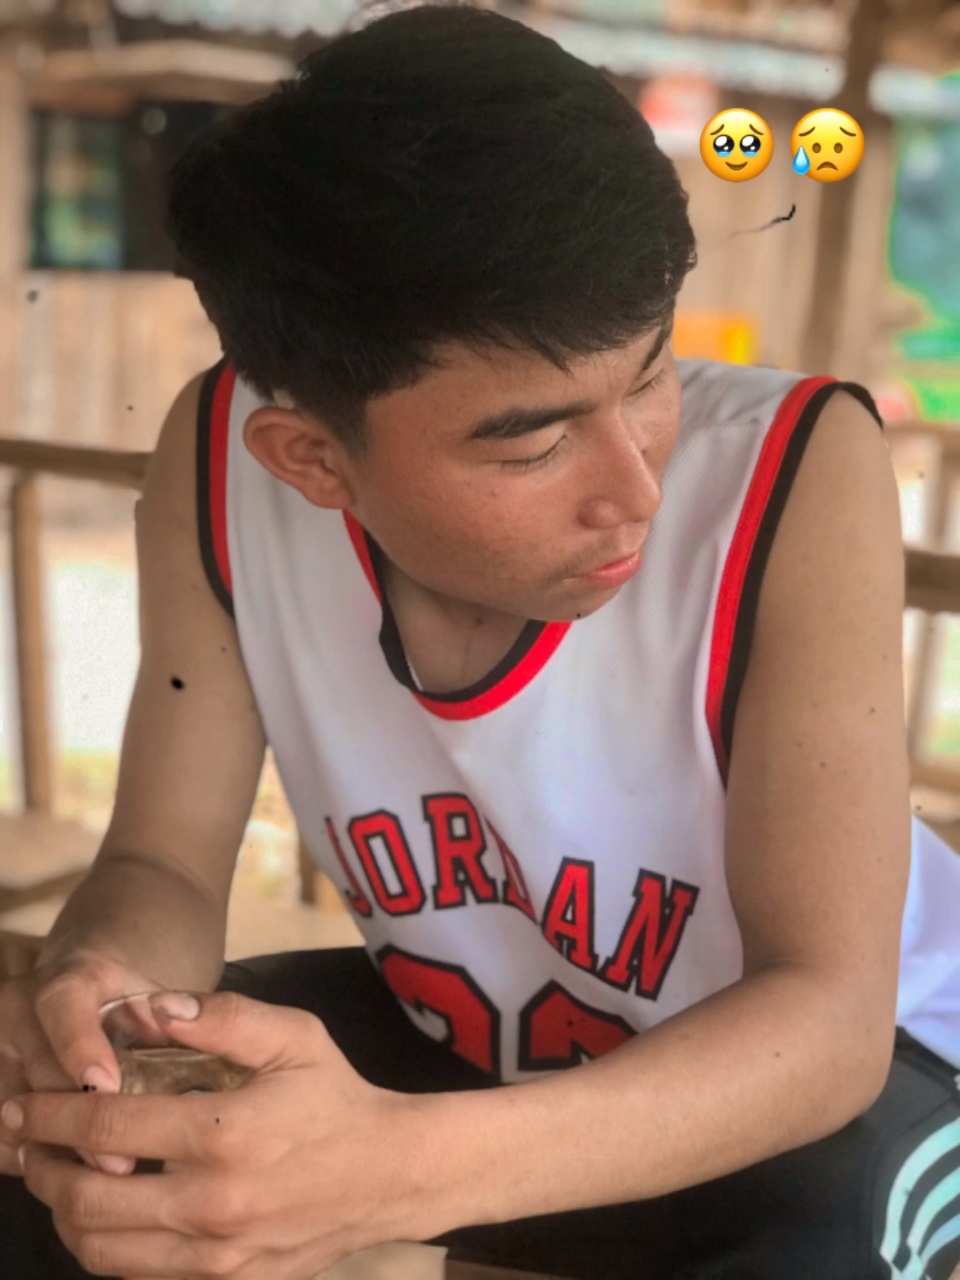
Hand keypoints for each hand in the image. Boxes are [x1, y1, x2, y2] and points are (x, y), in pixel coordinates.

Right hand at [0, 950, 164, 1176]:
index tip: (108, 1087)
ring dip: (57, 1153)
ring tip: (106, 1186)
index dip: (80, 1048)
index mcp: (67, 981)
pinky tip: (75, 1180)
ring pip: (13, 1115)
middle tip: (124, 1167)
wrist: (87, 1000)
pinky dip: (36, 1162)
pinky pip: (2, 1141)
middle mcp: (17, 1011)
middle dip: (83, 1125)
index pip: (63, 1008)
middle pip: (41, 1075)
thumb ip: (171, 1026)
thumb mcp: (155, 1004)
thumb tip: (191, 1056)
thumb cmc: (132, 1010)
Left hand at [5, 990, 423, 1279]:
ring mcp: (217, 1256)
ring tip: (53, 1178)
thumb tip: (151, 1008)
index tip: (23, 1101)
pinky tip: (100, 1214)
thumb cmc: (335, 1097)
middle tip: (25, 1142)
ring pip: (100, 1250)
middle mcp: (212, 1204)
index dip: (52, 1112)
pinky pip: (137, 1275)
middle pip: (87, 1198)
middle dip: (40, 1167)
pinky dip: (102, 1248)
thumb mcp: (293, 1037)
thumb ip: (223, 1015)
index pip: (107, 1126)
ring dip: (61, 1213)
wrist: (387, 1175)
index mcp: (224, 1134)